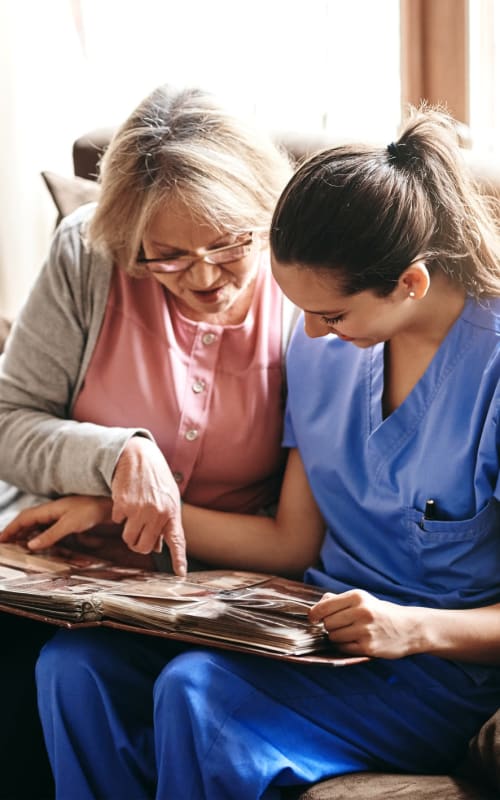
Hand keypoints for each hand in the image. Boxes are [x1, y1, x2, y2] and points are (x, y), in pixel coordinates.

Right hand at [0, 495, 112, 550]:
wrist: (111, 505)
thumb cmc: (92, 510)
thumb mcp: (70, 524)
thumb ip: (50, 535)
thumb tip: (30, 545)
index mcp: (49, 509)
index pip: (24, 519)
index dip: (11, 529)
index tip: (0, 540)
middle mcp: (53, 513)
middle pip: (30, 523)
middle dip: (17, 533)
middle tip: (6, 545)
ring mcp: (62, 518)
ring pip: (41, 528)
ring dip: (30, 537)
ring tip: (20, 548)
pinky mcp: (71, 524)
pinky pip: (54, 532)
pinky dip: (46, 539)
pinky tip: (44, 546)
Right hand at [111, 437, 186, 575]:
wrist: (138, 456)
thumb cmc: (155, 479)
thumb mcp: (167, 499)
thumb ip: (164, 523)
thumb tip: (158, 549)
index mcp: (172, 512)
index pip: (177, 541)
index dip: (178, 559)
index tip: (180, 574)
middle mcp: (158, 513)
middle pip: (143, 547)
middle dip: (138, 544)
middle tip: (137, 535)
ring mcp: (140, 509)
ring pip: (128, 538)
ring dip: (127, 532)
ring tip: (132, 515)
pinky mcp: (123, 504)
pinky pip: (117, 521)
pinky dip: (118, 514)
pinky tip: (125, 499)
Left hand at [308, 589, 420, 658]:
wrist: (410, 628)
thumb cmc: (381, 613)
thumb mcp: (363, 600)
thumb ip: (338, 600)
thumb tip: (317, 606)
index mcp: (357, 597)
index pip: (324, 607)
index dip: (314, 614)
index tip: (312, 619)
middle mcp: (361, 612)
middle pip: (327, 623)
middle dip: (329, 627)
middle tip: (340, 626)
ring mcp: (365, 630)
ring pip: (333, 637)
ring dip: (336, 638)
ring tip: (350, 634)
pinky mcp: (368, 647)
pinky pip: (343, 648)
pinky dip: (344, 646)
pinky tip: (355, 642)